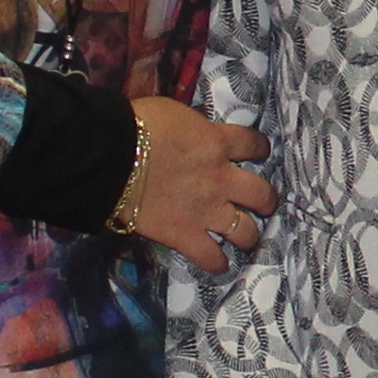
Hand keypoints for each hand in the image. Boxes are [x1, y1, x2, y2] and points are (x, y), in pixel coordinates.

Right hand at [121, 97, 273, 267]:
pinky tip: (218, 264)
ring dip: (249, 235)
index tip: (258, 153)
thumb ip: (193, 128)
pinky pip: (211, 257)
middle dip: (266, 200)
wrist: (112, 157)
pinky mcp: (185, 235)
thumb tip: (195, 133)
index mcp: (217, 143)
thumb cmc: (137, 126)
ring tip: (246, 238)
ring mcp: (206, 210)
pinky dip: (217, 263)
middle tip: (262, 203)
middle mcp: (221, 179)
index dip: (259, 149)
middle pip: (262, 194)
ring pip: (246, 231)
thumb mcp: (175, 114)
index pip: (254, 144)